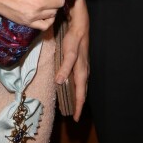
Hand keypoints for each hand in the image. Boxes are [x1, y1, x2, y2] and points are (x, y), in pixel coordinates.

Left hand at [55, 0, 89, 120]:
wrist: (80, 24)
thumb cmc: (74, 38)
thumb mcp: (69, 52)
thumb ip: (65, 66)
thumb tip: (59, 82)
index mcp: (81, 71)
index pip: (80, 93)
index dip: (78, 106)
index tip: (75, 118)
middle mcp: (84, 71)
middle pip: (82, 91)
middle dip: (79, 104)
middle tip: (74, 115)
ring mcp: (83, 66)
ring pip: (81, 85)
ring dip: (78, 95)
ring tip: (73, 104)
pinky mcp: (80, 61)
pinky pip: (79, 78)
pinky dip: (76, 86)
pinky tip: (71, 85)